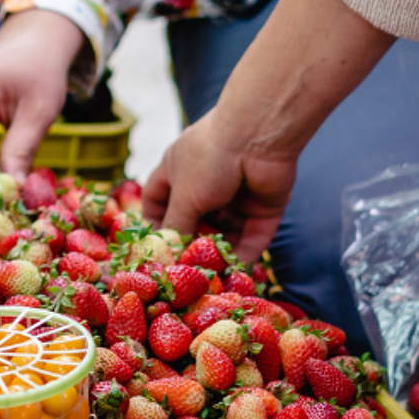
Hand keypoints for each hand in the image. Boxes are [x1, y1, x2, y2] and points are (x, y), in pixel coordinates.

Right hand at [142, 108, 298, 262]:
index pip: (158, 199)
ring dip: (219, 256)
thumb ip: (176, 226)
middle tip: (184, 274)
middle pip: (195, 222)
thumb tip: (171, 254)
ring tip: (212, 281)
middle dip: (190, 246)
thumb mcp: (183, 196)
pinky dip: (245, 255)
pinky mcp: (263, 207)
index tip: (154, 248)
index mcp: (178, 170)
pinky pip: (252, 237)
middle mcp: (207, 183)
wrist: (259, 137)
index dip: (155, 222)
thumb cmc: (209, 159)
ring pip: (225, 233)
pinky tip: (237, 274)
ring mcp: (236, 196)